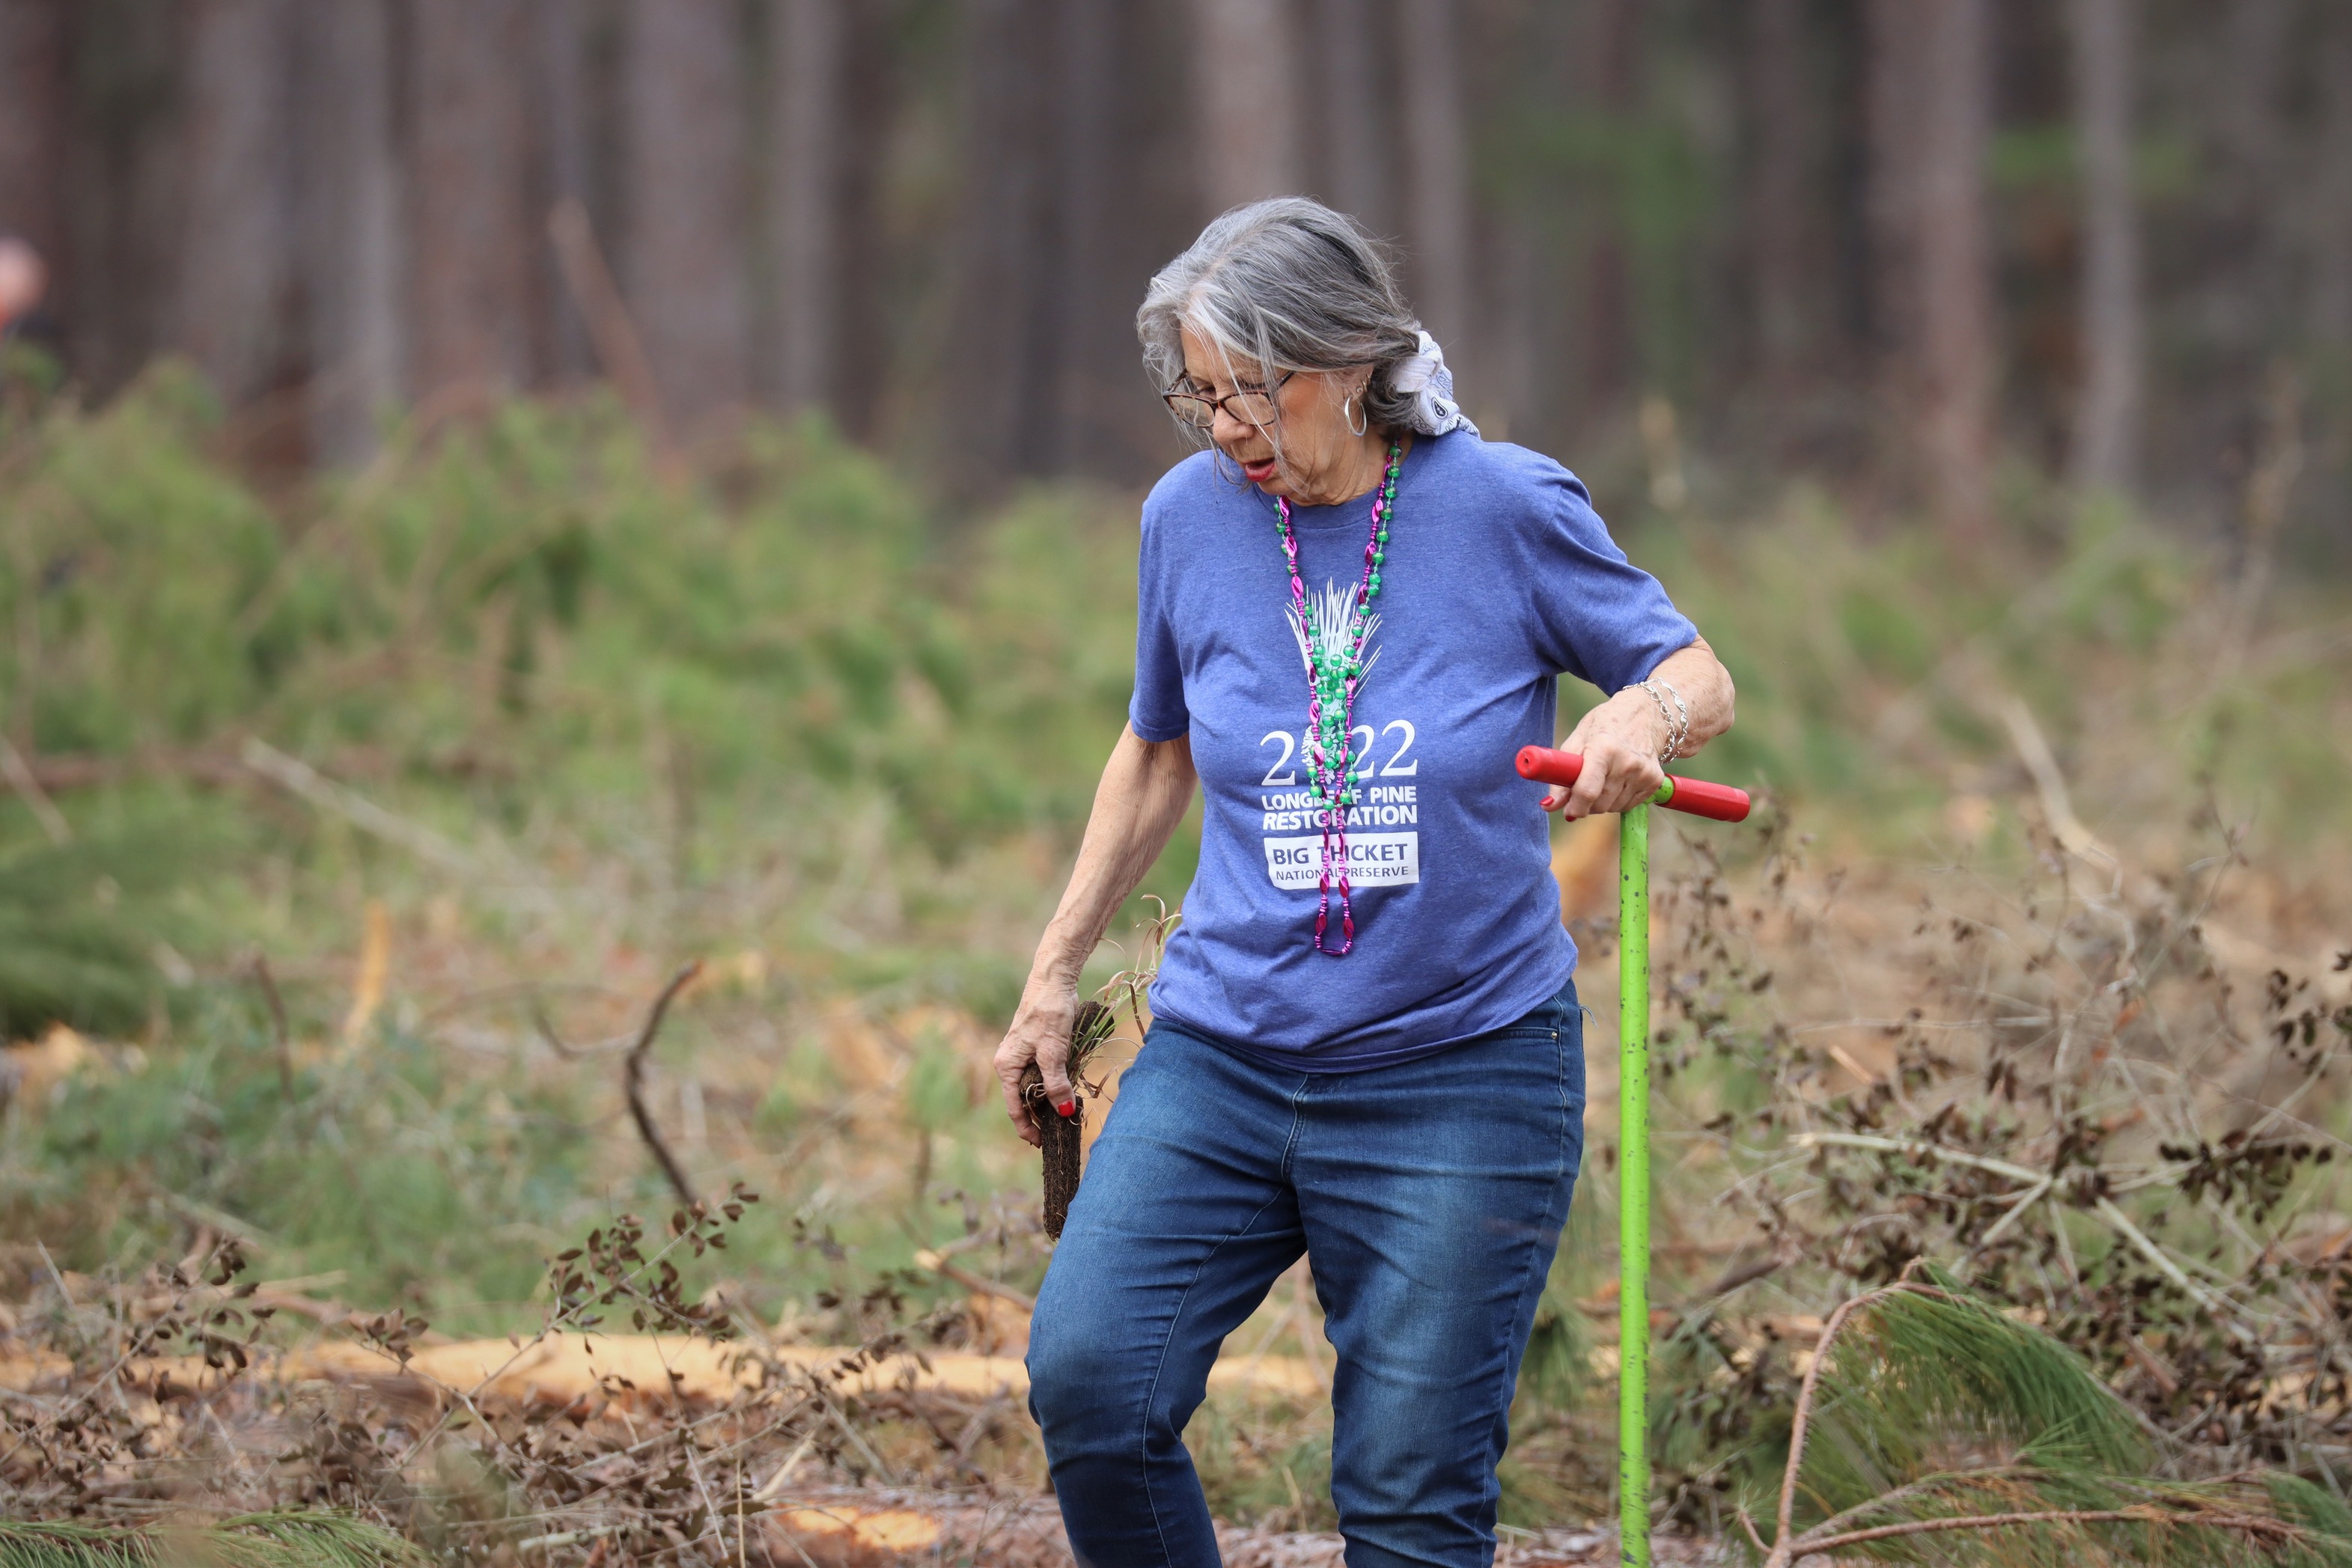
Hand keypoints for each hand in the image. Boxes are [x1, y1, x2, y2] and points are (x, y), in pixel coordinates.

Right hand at [994, 979, 1078, 1147]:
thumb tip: (1063, 1112)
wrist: (1054, 981)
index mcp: (1006, 1066)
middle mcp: (1010, 1063)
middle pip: (1023, 1100)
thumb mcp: (1053, 1052)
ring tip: (1064, 1117)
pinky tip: (1067, 1094)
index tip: (1041, 1144)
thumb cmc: (1048, 1013)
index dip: (1027, 1127)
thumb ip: (1056, 1083)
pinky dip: (1053, 1086)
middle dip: (1039, 1117)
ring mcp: (1023, 1056)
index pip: (1014, 1107)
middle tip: (1058, 1133)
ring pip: (1034, 1088)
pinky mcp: (1036, 1048)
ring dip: (1048, 1102)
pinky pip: (1042, 1075)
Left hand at [1542, 689, 1671, 818]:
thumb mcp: (1578, 740)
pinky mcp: (1655, 781)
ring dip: (1603, 801)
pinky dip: (1619, 799)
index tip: (1568, 810)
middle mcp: (1627, 762)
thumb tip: (1549, 805)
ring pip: (1614, 808)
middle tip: (1583, 788)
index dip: (1574, 807)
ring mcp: (1643, 772)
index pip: (1587, 791)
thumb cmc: (1605, 725)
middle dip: (1587, 803)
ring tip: (1604, 778)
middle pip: (1600, 804)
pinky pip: (1629, 805)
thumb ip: (1561, 774)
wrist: (1646, 714)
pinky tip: (1619, 779)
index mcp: (1603, 748)